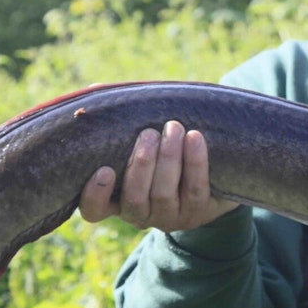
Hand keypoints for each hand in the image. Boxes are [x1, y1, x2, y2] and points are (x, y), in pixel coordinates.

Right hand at [78, 121, 238, 231]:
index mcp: (116, 199)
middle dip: (141, 165)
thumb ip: (114, 118)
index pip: (95, 210)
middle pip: (135, 198)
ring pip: (164, 194)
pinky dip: (195, 162)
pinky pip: (195, 188)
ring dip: (168, 159)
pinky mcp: (199, 211)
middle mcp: (140, 214)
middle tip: (149, 134)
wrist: (212, 172)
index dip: (96, 194)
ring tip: (173, 128)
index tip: (104, 169)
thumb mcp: (136, 136)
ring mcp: (170, 216)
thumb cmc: (160, 148)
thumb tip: (95, 91)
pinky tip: (194, 138)